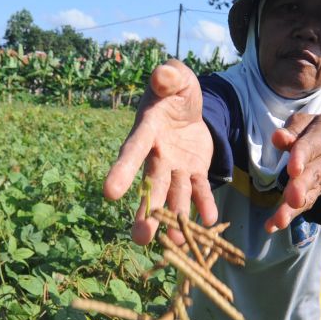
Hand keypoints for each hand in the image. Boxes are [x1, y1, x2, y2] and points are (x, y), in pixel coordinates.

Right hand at [103, 59, 216, 244]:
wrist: (187, 105)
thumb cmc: (173, 89)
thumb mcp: (175, 78)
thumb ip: (169, 76)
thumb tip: (163, 74)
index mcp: (147, 130)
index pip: (132, 152)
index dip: (121, 171)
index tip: (109, 193)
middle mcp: (156, 155)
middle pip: (149, 186)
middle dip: (145, 212)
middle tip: (141, 238)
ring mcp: (175, 167)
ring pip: (173, 196)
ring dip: (175, 219)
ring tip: (177, 244)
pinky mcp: (193, 172)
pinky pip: (199, 190)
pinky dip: (205, 204)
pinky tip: (211, 221)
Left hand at [264, 113, 320, 233]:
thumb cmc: (313, 132)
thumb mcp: (305, 123)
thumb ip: (291, 130)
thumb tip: (277, 137)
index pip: (311, 147)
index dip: (301, 157)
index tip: (292, 169)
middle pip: (314, 175)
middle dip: (302, 187)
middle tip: (292, 198)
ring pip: (309, 195)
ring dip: (294, 209)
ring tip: (280, 220)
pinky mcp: (316, 195)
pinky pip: (304, 207)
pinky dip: (289, 217)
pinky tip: (272, 226)